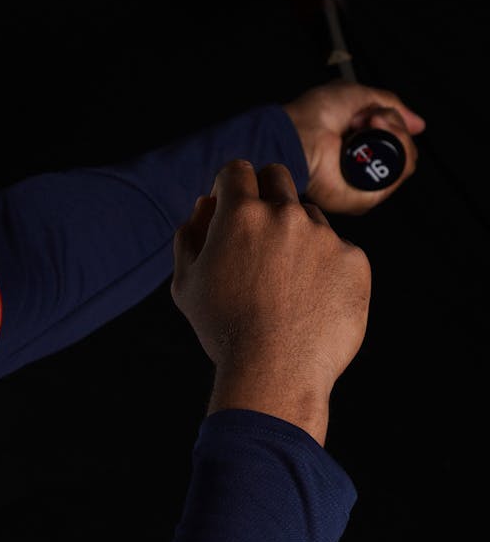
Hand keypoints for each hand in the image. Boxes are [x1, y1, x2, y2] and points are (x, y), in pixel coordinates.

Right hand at [171, 160, 370, 444]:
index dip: (230, 185)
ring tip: (281, 282)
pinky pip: (336, 250)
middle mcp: (286, 214)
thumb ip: (190, 236)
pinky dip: (323, 267)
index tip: (230, 205)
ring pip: (308, 216)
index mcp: (239, 215)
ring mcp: (325, 236)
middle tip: (257, 231)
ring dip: (294, 233)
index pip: (236, 170)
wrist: (275, 371)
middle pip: (277, 177)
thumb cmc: (223, 330)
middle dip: (264, 193)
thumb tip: (205, 206)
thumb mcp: (186, 285)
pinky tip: (307, 300)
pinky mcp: (354, 260)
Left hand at [282, 79, 425, 214]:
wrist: (295, 133)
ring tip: (371, 122)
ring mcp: (361, 187)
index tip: (373, 113)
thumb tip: (419, 124)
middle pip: (403, 153)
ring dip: (396, 134)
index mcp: (356, 152)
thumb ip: (391, 107)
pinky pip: (399, 175)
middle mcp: (359, 172)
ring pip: (405, 162)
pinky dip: (396, 147)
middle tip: (371, 117)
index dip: (392, 124)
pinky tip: (374, 132)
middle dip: (394, 127)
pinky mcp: (362, 199)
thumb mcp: (358, 97)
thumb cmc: (313, 114)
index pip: (393, 145)